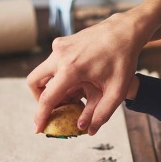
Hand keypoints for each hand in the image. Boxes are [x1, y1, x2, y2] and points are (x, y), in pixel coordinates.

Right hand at [27, 10, 148, 134]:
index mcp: (71, 69)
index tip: (37, 129)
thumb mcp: (117, 91)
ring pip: (43, 72)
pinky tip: (79, 81)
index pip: (47, 98)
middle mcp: (60, 55)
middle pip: (34, 82)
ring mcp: (60, 46)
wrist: (126, 31)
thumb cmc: (124, 60)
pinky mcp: (63, 41)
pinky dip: (58, 75)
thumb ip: (102, 113)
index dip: (41, 116)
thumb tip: (87, 130)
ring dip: (51, 87)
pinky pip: (52, 62)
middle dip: (40, 99)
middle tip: (56, 109)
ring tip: (73, 97)